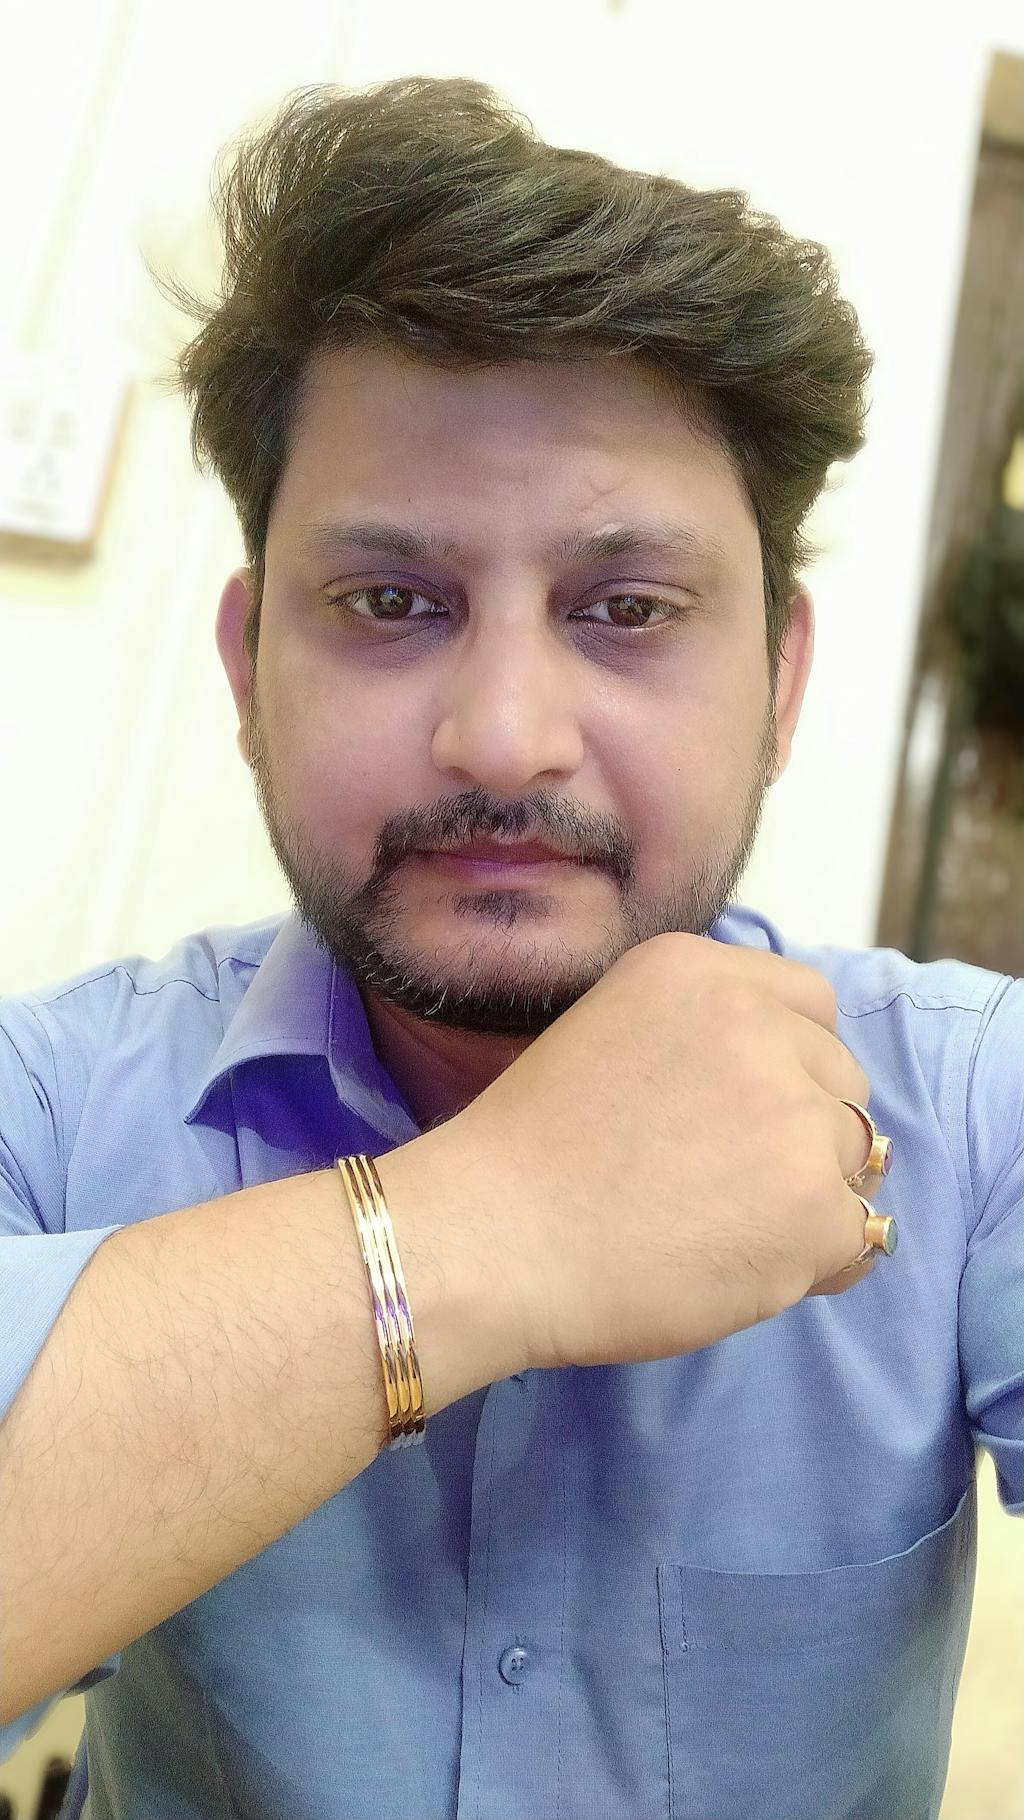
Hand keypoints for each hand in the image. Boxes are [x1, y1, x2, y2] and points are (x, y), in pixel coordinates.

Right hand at [454, 930, 879, 1371]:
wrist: (493, 1239)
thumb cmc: (528, 1157)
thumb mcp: (610, 1032)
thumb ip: (699, 1035)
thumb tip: (783, 1082)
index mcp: (698, 972)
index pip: (811, 1003)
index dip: (793, 1062)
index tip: (751, 1110)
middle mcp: (755, 1025)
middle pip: (841, 1081)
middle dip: (805, 1131)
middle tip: (727, 1185)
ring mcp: (792, 1114)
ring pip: (852, 1159)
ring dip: (809, 1198)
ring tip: (725, 1233)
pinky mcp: (812, 1204)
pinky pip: (855, 1235)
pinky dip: (814, 1264)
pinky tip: (743, 1272)